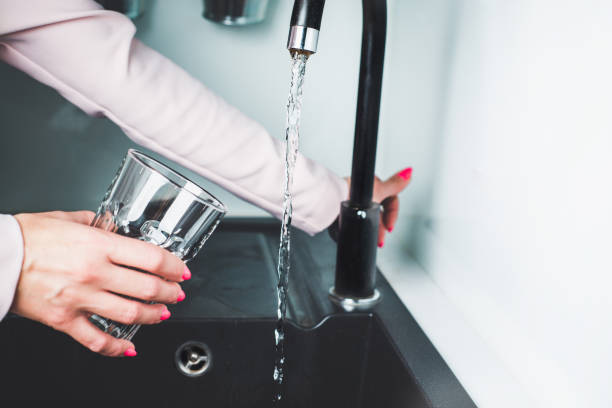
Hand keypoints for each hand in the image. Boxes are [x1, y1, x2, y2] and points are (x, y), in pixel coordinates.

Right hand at [11, 211, 187, 356]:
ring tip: (162, 314)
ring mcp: (81, 298)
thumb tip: (107, 223)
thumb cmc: (26, 237)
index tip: (181, 271)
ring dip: (154, 315)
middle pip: (148, 287)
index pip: (152, 258)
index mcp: (99, 245)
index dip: (174, 267)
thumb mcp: (65, 218)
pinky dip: (117, 347)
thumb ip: (92, 221)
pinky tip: (130, 347)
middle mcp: (95, 273)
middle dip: (170, 292)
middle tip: (177, 293)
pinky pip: (97, 339)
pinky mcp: (64, 319)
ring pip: (130, 314)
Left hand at [346, 167, 411, 246]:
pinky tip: (354, 235)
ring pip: (365, 218)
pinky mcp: (341, 211)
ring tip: (368, 239)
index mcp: (373, 187)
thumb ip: (395, 184)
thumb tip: (408, 172)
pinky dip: (354, 229)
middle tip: (379, 239)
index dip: (392, 215)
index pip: (391, 201)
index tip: (390, 227)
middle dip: (380, 227)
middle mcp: (363, 193)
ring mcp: (352, 202)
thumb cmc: (352, 196)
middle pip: (377, 212)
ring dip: (368, 230)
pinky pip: (351, 222)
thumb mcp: (378, 191)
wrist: (331, 203)